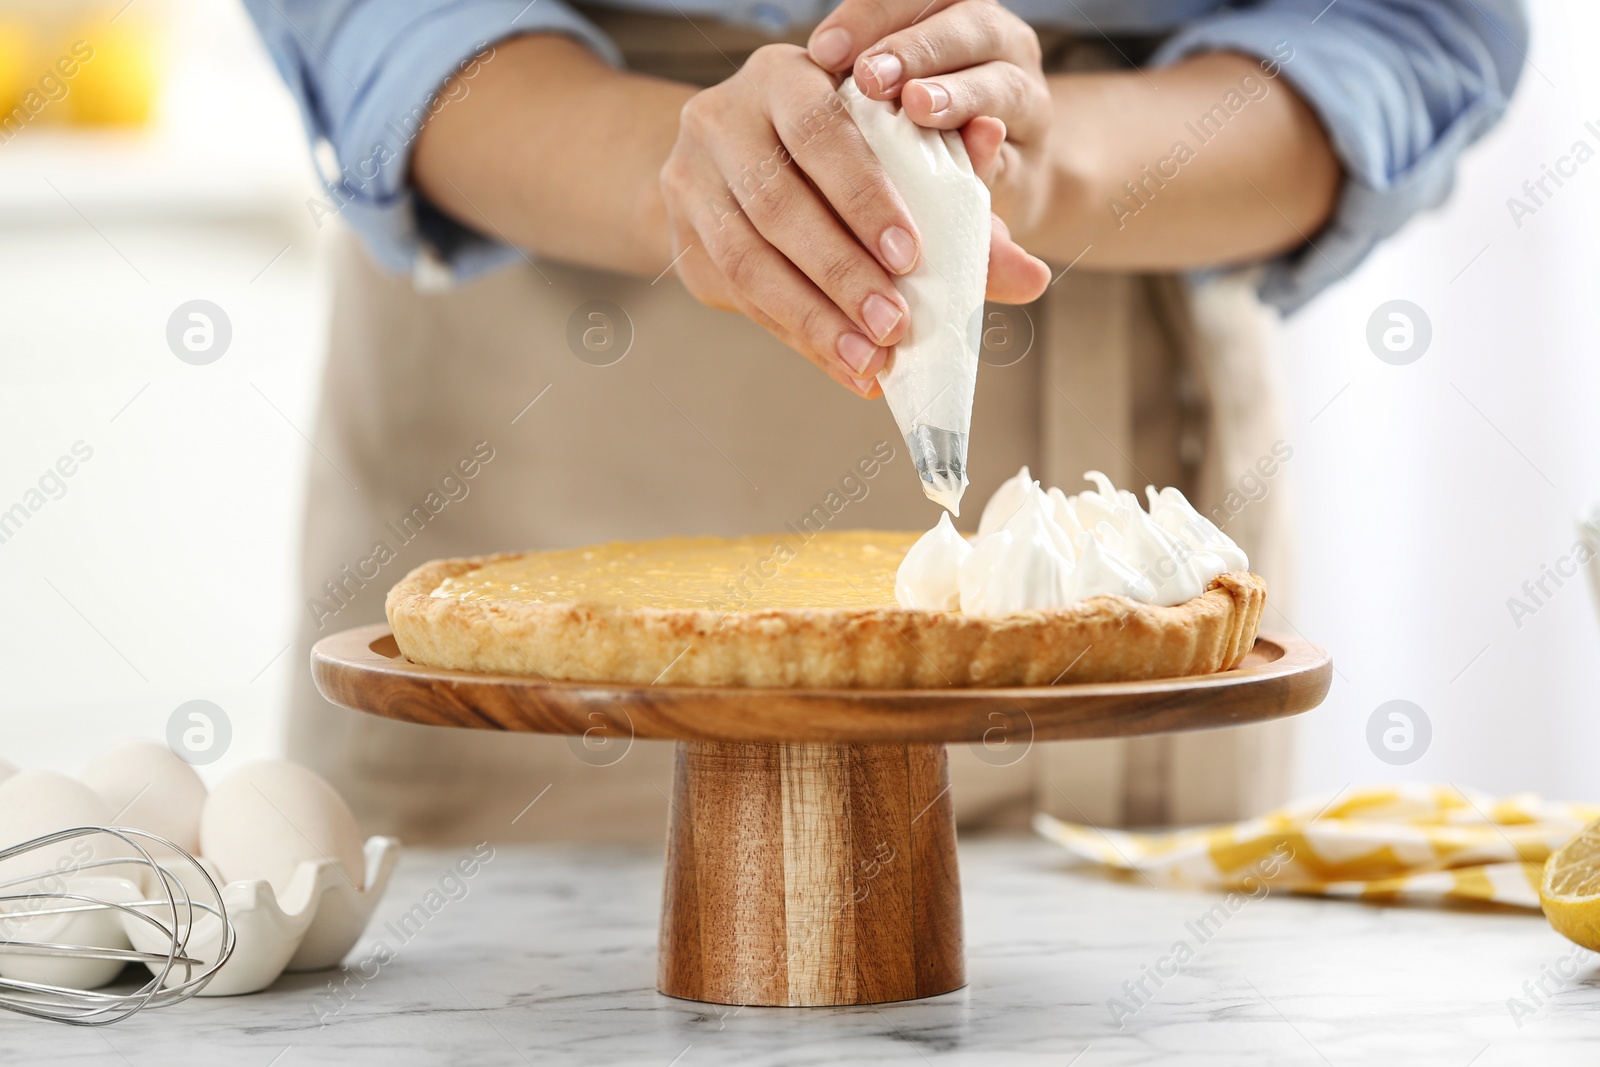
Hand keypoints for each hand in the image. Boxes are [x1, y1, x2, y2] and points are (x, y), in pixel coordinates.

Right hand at [660, 43, 1049, 397]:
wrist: (740, 163)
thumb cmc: (845, 159)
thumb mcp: (903, 164)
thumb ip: (966, 209)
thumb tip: (1033, 277)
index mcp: (784, 77)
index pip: (821, 130)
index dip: (864, 195)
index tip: (912, 254)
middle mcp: (722, 118)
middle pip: (778, 203)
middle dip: (842, 272)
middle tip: (894, 325)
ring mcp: (690, 180)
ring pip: (747, 258)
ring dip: (815, 317)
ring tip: (870, 358)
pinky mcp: (680, 239)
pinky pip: (736, 296)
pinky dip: (797, 334)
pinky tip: (843, 363)